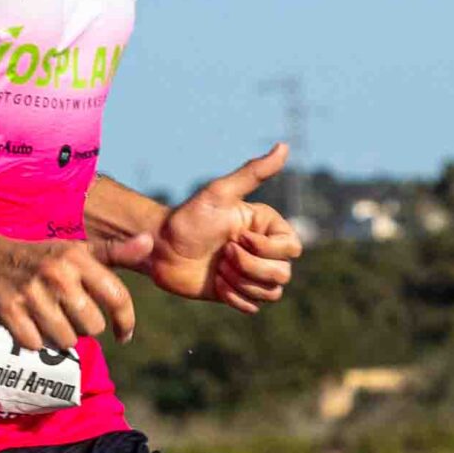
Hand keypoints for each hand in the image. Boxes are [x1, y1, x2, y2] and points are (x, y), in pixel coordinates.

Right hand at [0, 223, 155, 350]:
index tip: (125, 335)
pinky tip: (27, 324)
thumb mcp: (74, 250)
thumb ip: (113, 252)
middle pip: (92, 327)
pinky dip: (33, 340)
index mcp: (77, 257)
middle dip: (83, 327)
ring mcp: (32, 293)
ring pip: (66, 340)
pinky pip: (36, 345)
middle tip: (68, 315)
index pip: (116, 297)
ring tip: (47, 319)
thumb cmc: (36, 258)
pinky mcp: (10, 311)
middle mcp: (57, 273)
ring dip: (58, 337)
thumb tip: (150, 241)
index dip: (126, 322)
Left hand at [147, 146, 301, 312]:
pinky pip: (253, 307)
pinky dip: (234, 298)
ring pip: (271, 292)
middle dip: (250, 268)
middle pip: (283, 274)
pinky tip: (215, 282)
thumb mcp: (220, 192)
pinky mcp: (237, 293)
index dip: (265, 249)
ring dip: (240, 283)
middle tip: (223, 254)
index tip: (236, 238)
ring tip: (218, 269)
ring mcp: (251, 274)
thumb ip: (254, 172)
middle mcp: (264, 251)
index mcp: (266, 227)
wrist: (161, 247)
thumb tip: (284, 146)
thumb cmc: (188, 217)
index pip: (292, 248)